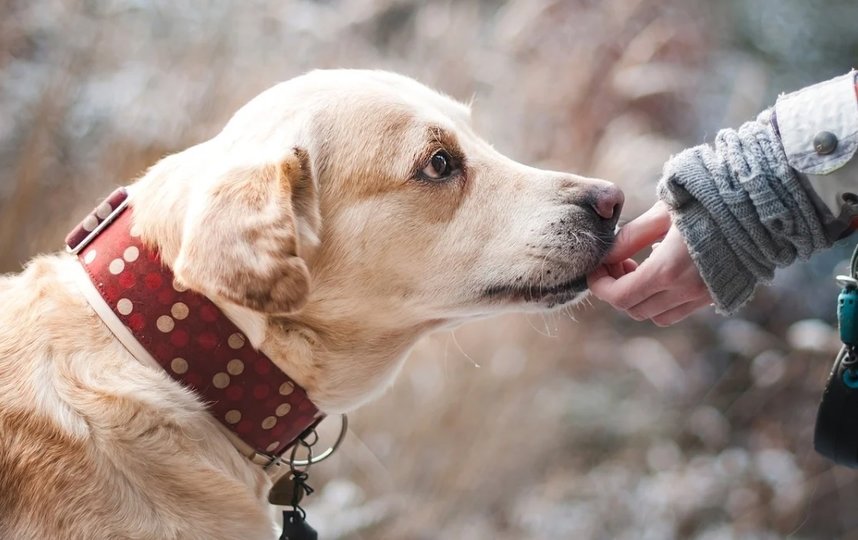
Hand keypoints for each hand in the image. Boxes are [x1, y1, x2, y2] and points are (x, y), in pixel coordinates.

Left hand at [587, 201, 712, 325]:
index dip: (600, 285)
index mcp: (668, 270)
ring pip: (656, 315)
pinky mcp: (717, 296)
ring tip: (638, 267)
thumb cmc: (708, 200)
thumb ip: (631, 237)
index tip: (595, 269)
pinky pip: (679, 311)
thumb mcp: (662, 213)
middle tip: (617, 262)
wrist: (761, 205)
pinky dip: (662, 300)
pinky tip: (663, 271)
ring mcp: (703, 297)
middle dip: (617, 290)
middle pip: (634, 309)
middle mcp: (686, 291)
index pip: (620, 296)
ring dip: (639, 298)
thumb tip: (606, 255)